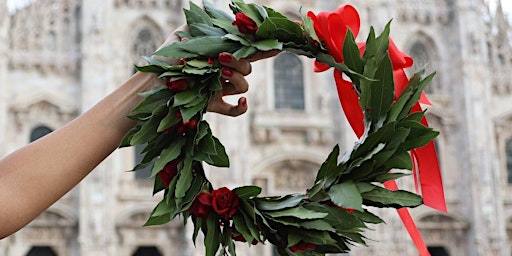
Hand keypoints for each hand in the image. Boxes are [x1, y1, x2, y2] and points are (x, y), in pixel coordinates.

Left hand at [157, 26, 278, 116]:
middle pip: (248, 68)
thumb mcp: (183, 34)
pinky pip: (235, 110)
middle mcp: (223, 72)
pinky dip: (241, 107)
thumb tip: (210, 9)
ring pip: (243, 85)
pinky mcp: (213, 105)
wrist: (152, 81)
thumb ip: (201, 24)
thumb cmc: (167, 56)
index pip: (247, 51)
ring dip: (237, 79)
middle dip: (240, 62)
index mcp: (220, 55)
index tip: (278, 45)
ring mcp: (220, 89)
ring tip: (221, 73)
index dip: (263, 49)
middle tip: (223, 58)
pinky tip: (242, 101)